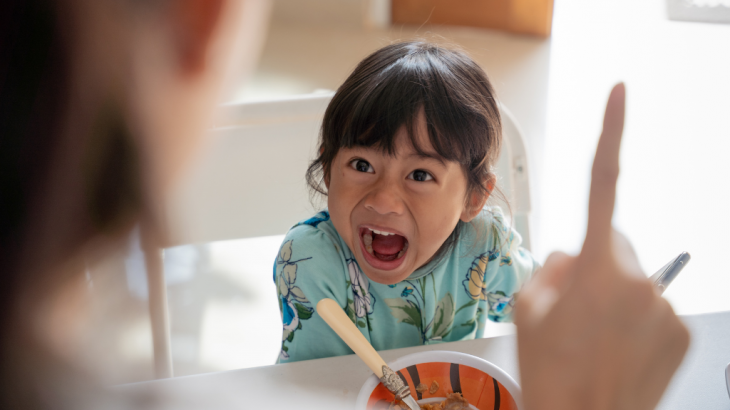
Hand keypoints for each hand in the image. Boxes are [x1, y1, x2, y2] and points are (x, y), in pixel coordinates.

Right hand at [514, 84, 689, 409]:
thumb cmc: (552, 375)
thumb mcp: (526, 309)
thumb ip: (550, 265)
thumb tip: (572, 255)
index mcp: (596, 267)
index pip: (602, 182)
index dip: (611, 131)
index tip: (619, 93)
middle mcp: (638, 279)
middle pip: (613, 241)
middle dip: (593, 261)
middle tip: (571, 308)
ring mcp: (664, 305)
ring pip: (633, 276)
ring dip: (613, 294)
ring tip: (593, 336)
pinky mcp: (682, 330)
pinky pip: (653, 304)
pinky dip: (635, 317)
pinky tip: (616, 346)